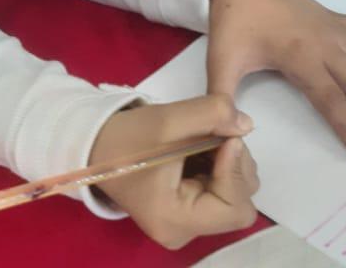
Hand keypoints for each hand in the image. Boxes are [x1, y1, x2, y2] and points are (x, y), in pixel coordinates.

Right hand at [90, 95, 257, 249]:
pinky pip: (225, 185)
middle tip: (211, 136)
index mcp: (175, 220)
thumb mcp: (168, 118)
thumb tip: (246, 125)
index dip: (235, 170)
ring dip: (229, 160)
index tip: (224, 138)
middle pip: (241, 200)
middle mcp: (184, 230)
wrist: (98, 145)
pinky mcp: (192, 207)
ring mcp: (189, 221)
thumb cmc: (128, 138)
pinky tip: (198, 149)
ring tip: (199, 141)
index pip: (235, 207)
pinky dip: (221, 163)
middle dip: (234, 163)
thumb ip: (213, 114)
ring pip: (237, 190)